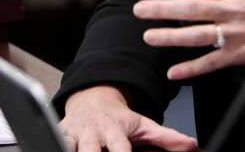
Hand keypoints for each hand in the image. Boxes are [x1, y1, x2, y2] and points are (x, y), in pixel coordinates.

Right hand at [59, 85, 197, 151]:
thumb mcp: (144, 125)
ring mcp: (76, 135)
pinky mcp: (59, 135)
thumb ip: (167, 138)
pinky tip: (56, 148)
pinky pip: (54, 143)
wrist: (93, 99)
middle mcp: (95, 133)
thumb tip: (191, 146)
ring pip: (70, 149)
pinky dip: (55, 147)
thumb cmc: (119, 119)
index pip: (120, 150)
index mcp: (116, 130)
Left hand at [134, 0, 244, 79]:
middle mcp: (232, 10)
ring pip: (197, 35)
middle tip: (139, 9)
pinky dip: (192, 69)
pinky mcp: (239, 54)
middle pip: (191, 8)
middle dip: (162, 8)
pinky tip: (174, 72)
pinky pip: (212, 62)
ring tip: (149, 36)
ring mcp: (235, 33)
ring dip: (170, 37)